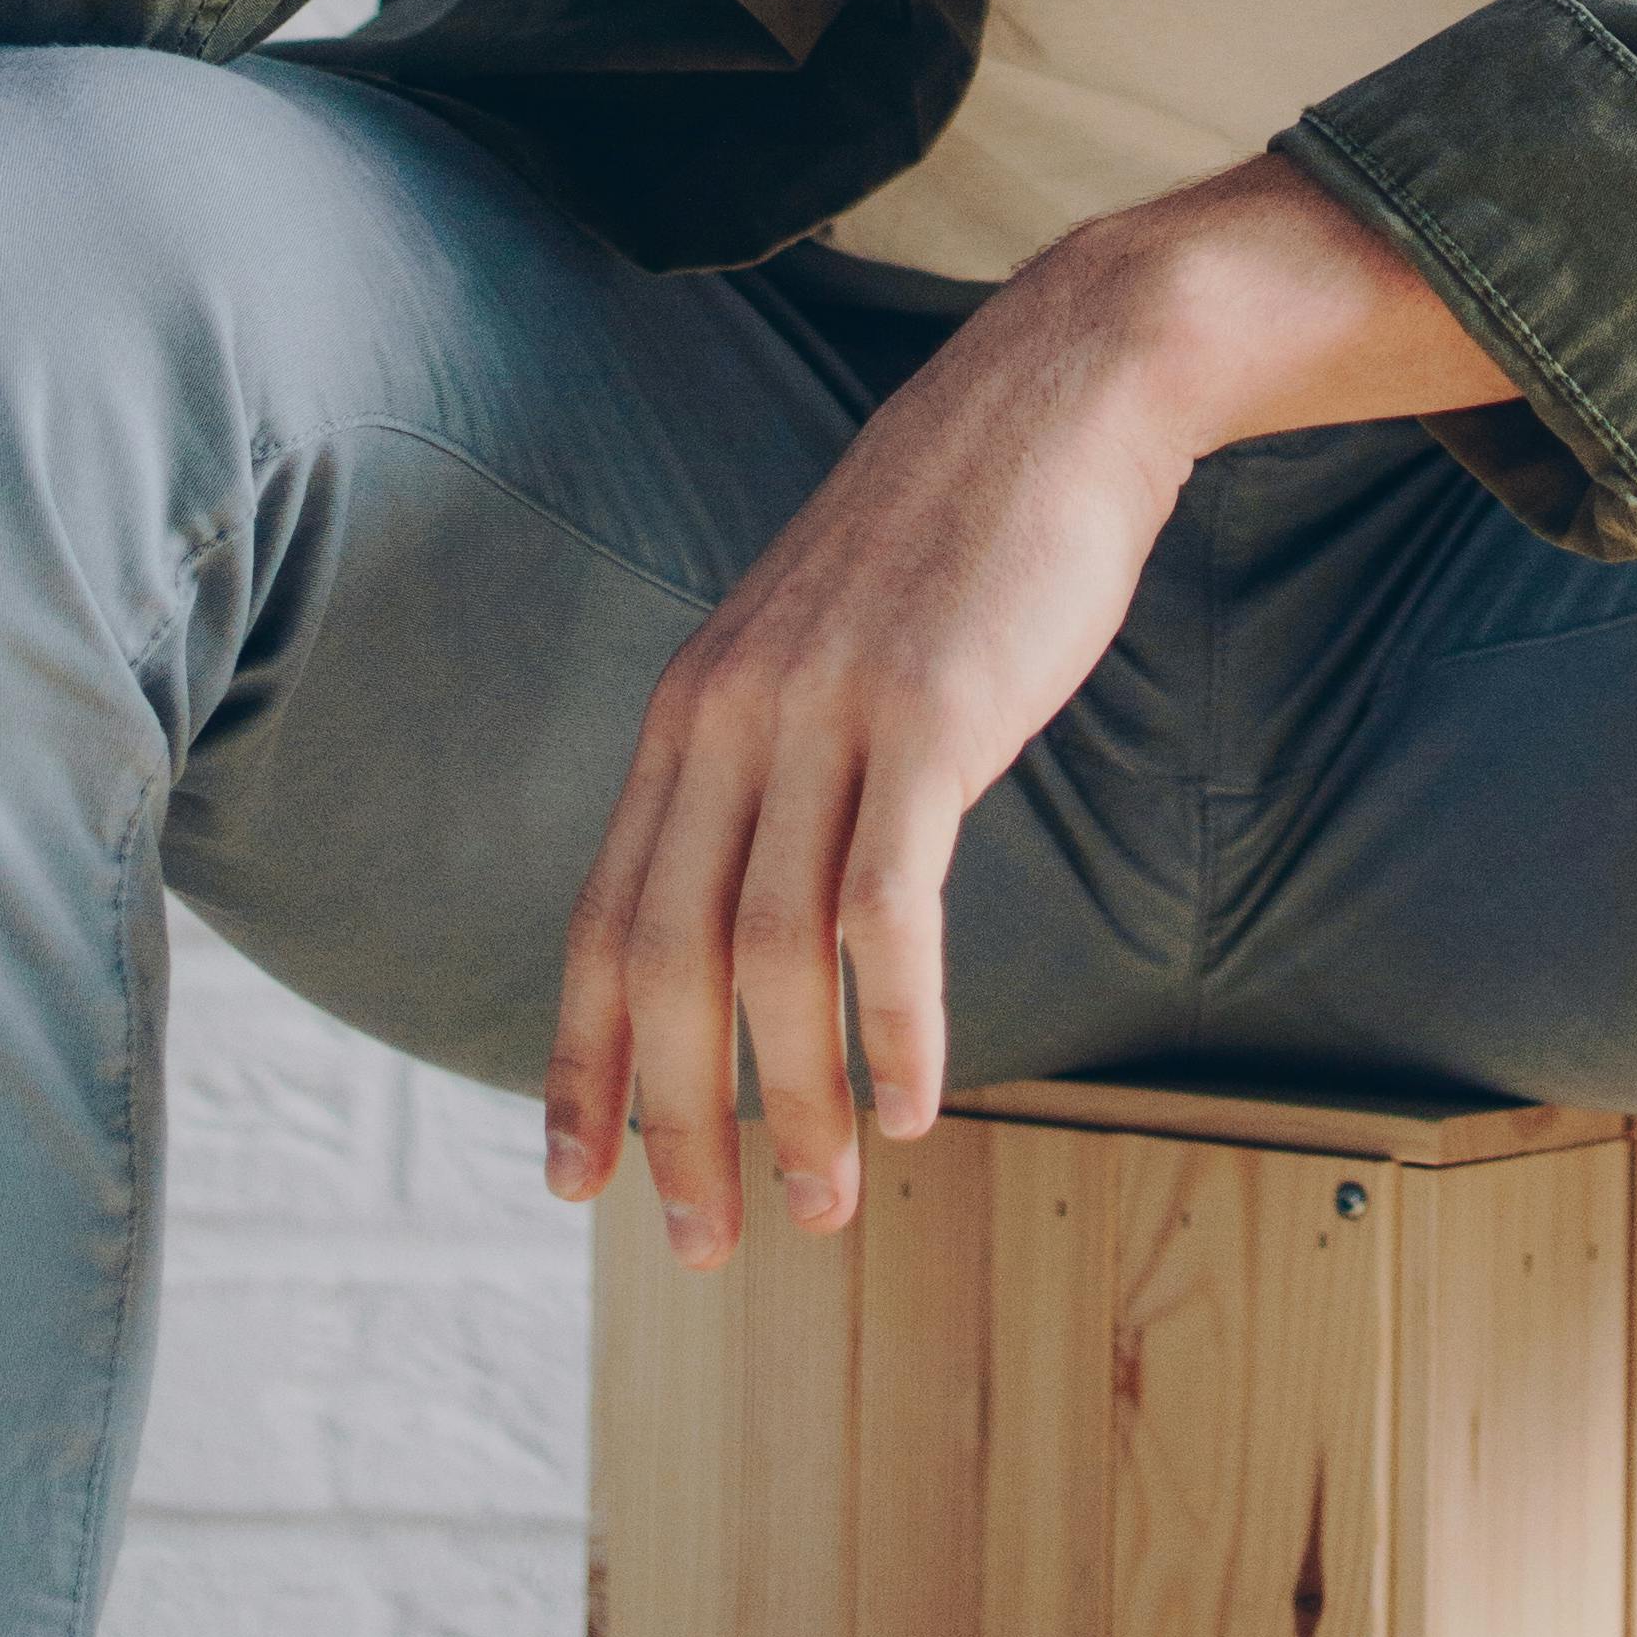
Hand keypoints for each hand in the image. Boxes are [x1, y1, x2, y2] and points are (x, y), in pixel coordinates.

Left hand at [543, 160, 1510, 1260]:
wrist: (1059, 393)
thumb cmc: (955, 541)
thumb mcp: (821, 645)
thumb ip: (771, 758)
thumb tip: (755, 906)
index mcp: (694, 709)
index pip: (604, 918)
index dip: (584, 1063)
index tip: (577, 1181)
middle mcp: (734, 714)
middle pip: (667, 961)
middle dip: (676, 1123)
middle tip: (709, 1243)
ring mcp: (830, 711)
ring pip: (771, 954)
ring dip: (794, 1102)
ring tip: (829, 1200)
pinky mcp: (932, 714)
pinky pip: (888, 904)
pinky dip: (895, 1023)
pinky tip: (918, 1100)